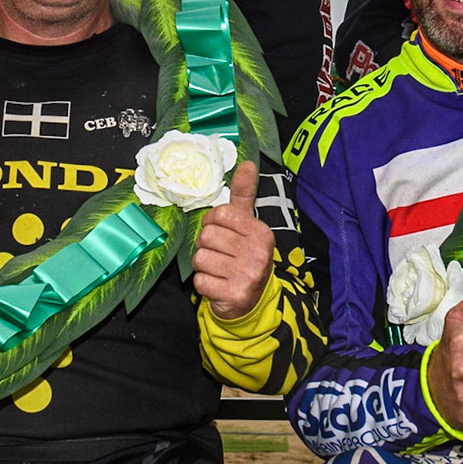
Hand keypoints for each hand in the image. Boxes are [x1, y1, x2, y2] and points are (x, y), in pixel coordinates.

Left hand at [191, 161, 273, 320]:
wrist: (251, 301)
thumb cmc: (243, 256)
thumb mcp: (246, 225)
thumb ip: (244, 195)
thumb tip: (247, 163)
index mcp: (262, 232)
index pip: (220, 215)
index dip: (212, 224)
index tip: (221, 234)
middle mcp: (259, 253)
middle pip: (207, 236)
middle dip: (205, 246)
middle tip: (219, 255)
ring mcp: (248, 275)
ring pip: (200, 258)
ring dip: (203, 266)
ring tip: (218, 270)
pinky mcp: (235, 295)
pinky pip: (200, 281)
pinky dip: (203, 284)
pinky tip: (217, 285)